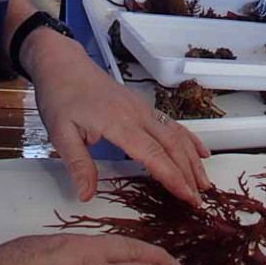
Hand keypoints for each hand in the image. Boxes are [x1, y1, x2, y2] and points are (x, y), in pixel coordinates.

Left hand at [23, 34, 211, 204]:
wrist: (63, 64)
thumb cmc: (60, 96)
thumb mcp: (60, 133)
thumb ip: (77, 164)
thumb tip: (86, 195)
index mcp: (119, 123)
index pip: (153, 155)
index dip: (173, 177)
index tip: (187, 197)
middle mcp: (137, 114)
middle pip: (171, 145)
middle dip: (188, 173)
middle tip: (200, 200)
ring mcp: (142, 108)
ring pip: (176, 134)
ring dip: (192, 158)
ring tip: (205, 182)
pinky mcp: (141, 106)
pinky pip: (171, 123)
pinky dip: (189, 138)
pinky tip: (200, 151)